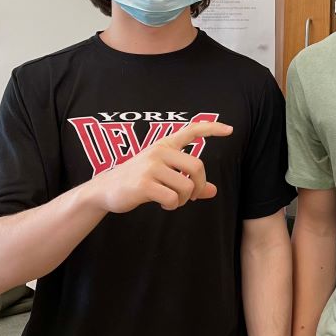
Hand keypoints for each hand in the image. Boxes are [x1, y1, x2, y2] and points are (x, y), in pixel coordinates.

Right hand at [92, 121, 232, 213]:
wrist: (105, 190)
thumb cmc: (138, 180)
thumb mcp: (163, 176)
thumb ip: (187, 180)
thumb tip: (213, 191)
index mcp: (164, 145)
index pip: (192, 130)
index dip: (212, 129)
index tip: (230, 130)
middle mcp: (159, 152)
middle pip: (197, 166)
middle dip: (199, 185)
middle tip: (191, 196)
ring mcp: (150, 167)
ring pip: (186, 186)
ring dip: (184, 199)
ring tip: (172, 201)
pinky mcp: (143, 184)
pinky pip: (173, 198)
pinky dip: (172, 206)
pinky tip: (163, 204)